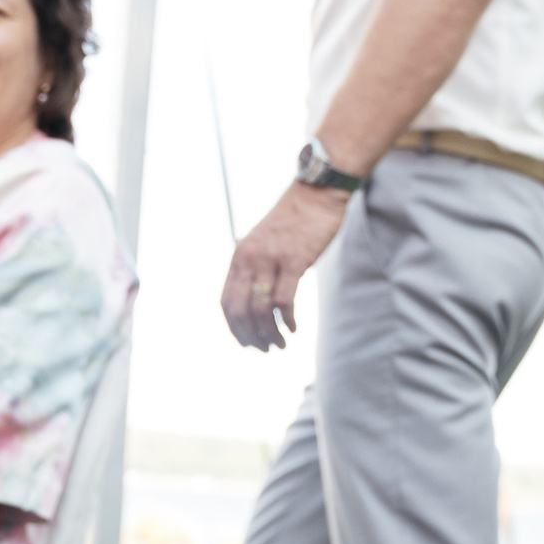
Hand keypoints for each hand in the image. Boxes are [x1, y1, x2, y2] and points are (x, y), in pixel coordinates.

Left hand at [221, 182, 351, 350]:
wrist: (316, 193)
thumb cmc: (294, 221)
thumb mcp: (264, 243)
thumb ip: (257, 267)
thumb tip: (258, 299)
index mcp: (239, 256)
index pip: (227, 303)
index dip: (235, 329)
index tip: (247, 343)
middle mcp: (249, 259)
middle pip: (241, 311)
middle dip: (251, 337)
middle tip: (266, 349)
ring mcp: (270, 259)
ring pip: (262, 310)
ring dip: (270, 334)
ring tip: (281, 344)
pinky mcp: (294, 261)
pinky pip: (285, 301)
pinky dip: (288, 321)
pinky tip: (294, 328)